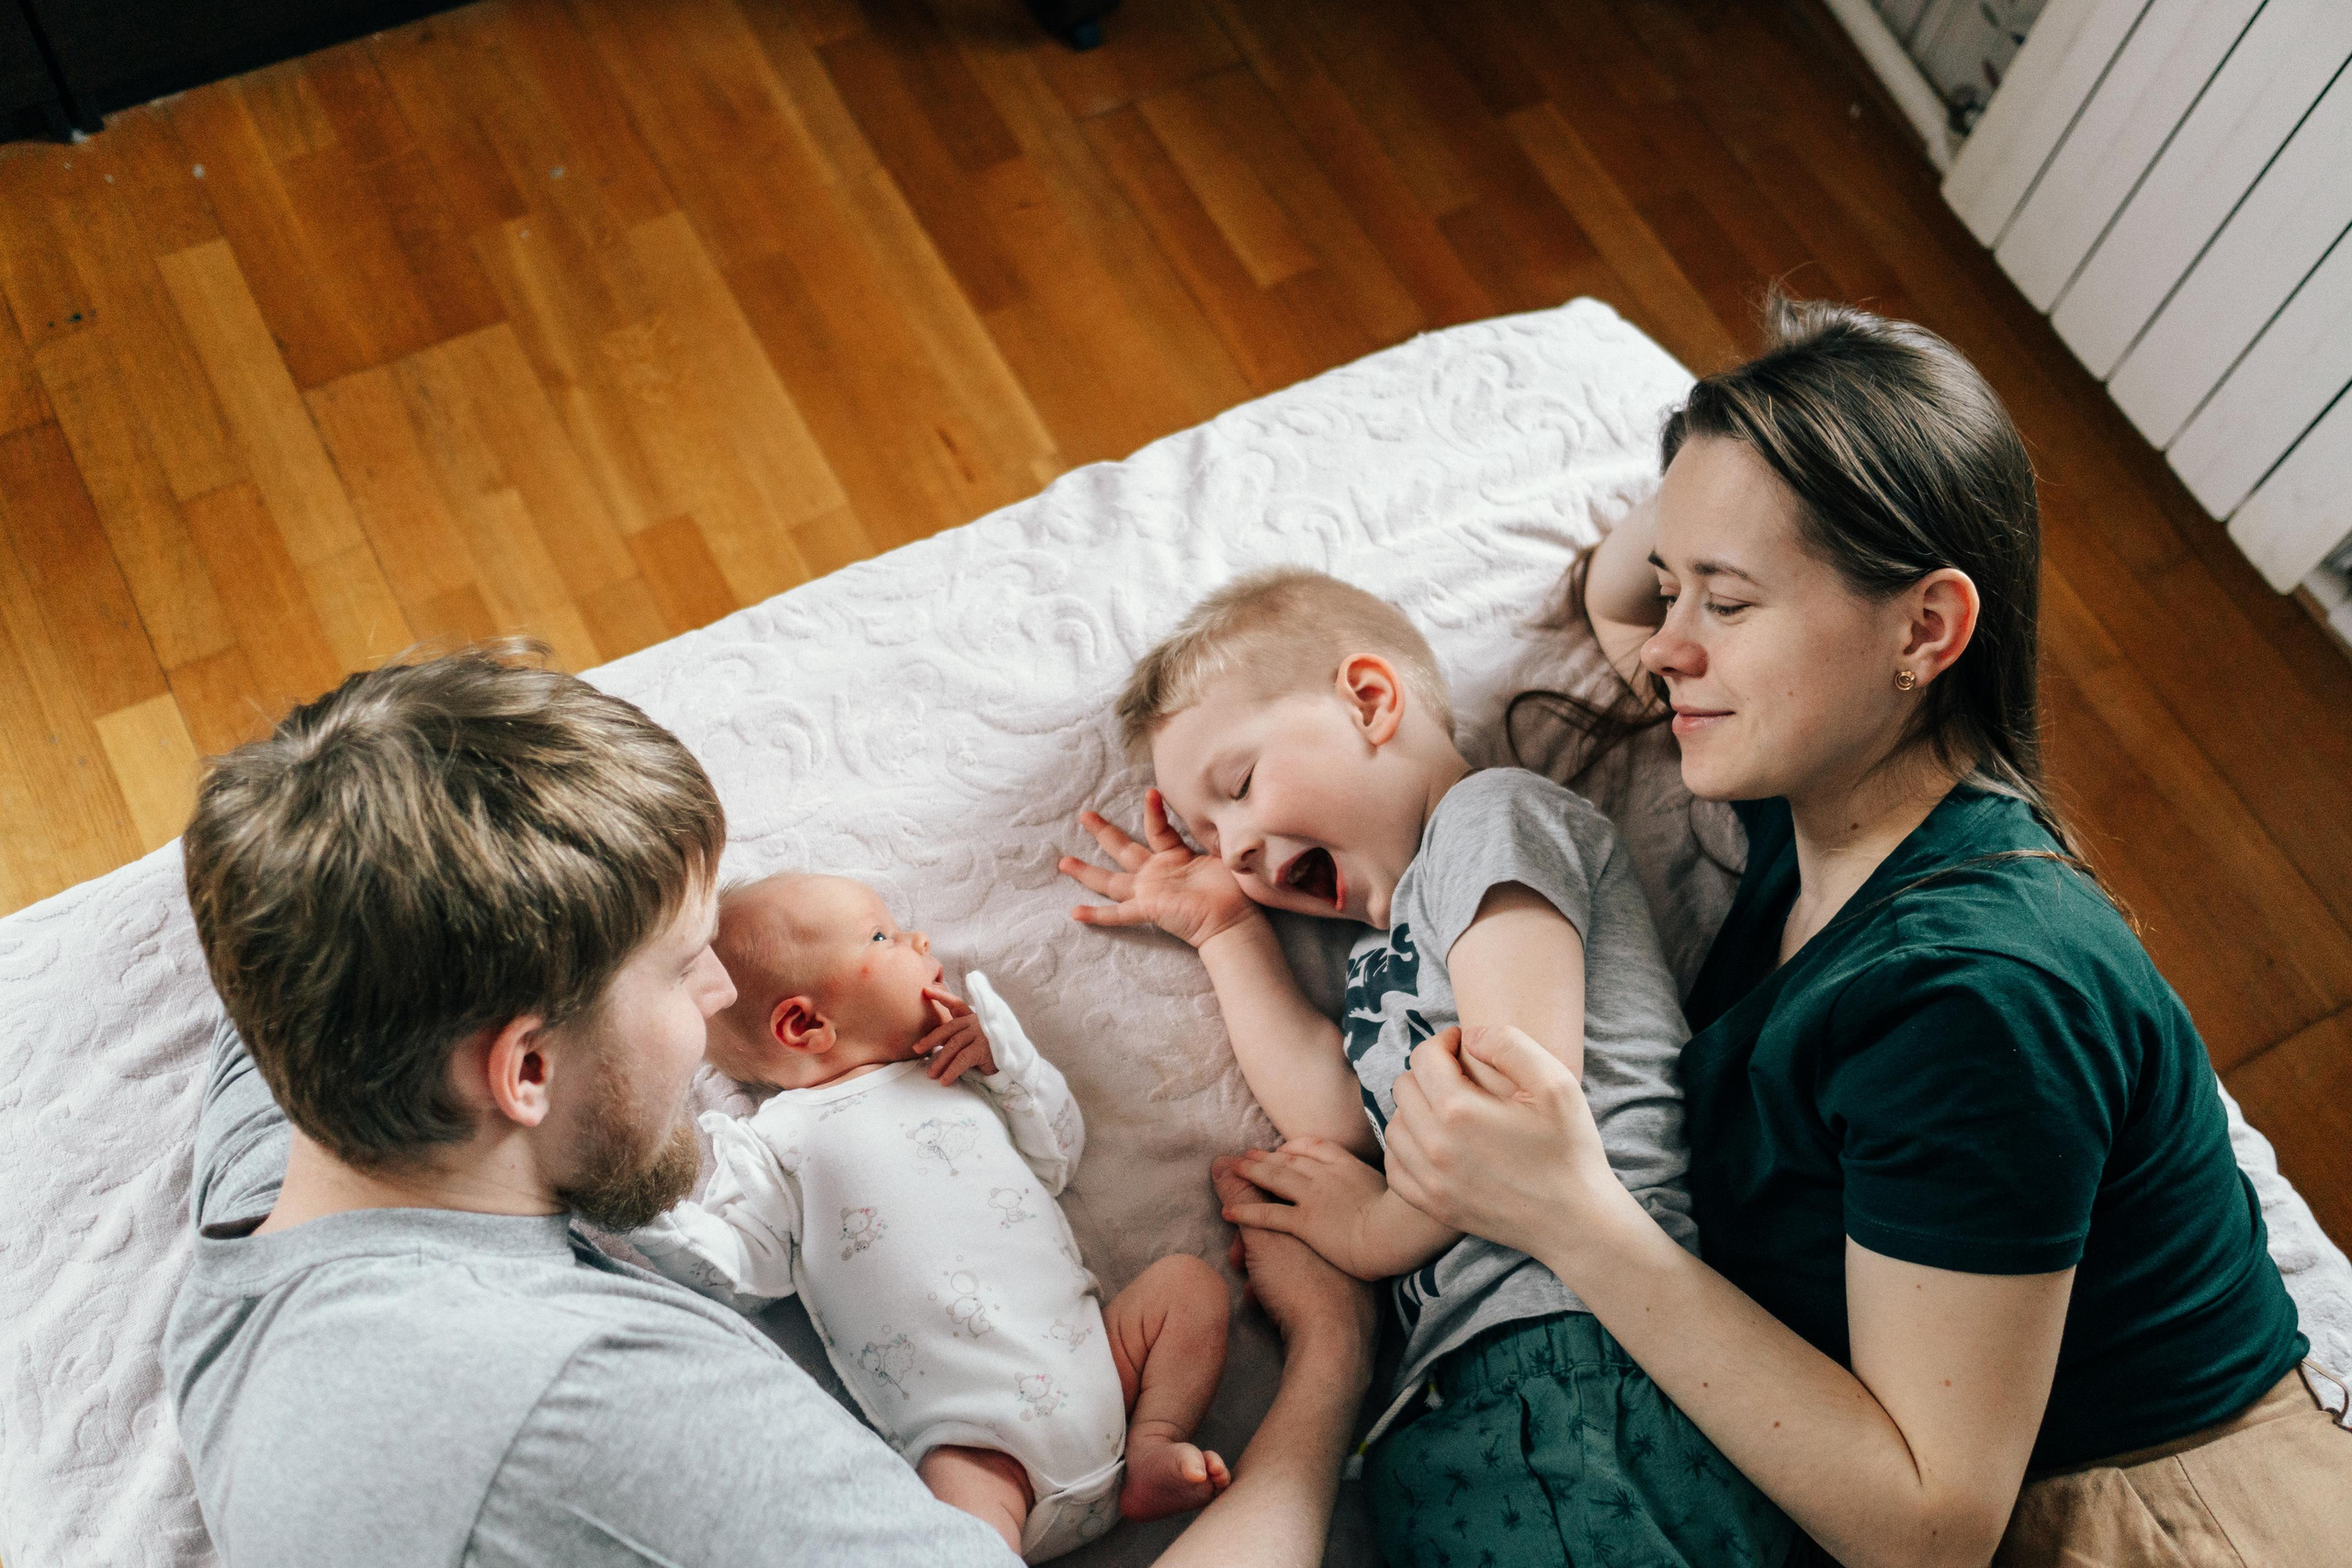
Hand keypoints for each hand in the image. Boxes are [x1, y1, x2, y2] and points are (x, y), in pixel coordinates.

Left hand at [917, 987, 995, 1083]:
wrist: (1016, 1066)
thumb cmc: (992, 1055)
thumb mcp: (974, 1042)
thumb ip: (958, 1039)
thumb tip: (931, 1046)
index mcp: (974, 1018)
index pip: (956, 1004)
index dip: (941, 996)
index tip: (925, 990)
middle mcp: (978, 1022)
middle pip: (949, 1028)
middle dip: (930, 1039)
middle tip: (916, 1049)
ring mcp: (982, 1034)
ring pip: (953, 1045)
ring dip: (939, 1061)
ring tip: (931, 1074)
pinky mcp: (985, 1048)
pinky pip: (962, 1059)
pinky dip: (951, 1071)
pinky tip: (945, 1080)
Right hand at [1059, 790, 1260, 949]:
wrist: (1234, 922)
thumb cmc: (1235, 892)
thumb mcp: (1225, 856)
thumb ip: (1218, 838)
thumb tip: (1231, 818)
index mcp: (1175, 858)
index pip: (1158, 829)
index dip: (1153, 812)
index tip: (1150, 792)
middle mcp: (1157, 874)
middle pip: (1123, 849)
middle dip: (1103, 832)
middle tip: (1084, 814)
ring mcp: (1150, 892)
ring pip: (1112, 880)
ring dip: (1087, 872)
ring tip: (1063, 862)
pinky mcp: (1149, 908)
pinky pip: (1119, 913)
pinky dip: (1098, 914)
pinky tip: (1075, 912)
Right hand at [1210, 1156, 1377, 1365]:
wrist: (1332, 1345)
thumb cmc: (1299, 1285)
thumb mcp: (1262, 1237)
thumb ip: (1242, 1197)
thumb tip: (1221, 1162)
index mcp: (1329, 1215)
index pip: (1286, 1194)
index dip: (1254, 1202)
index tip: (1233, 1218)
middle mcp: (1344, 1237)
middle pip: (1289, 1224)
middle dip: (1257, 1239)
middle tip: (1238, 1254)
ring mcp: (1347, 1270)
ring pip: (1294, 1255)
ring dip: (1265, 1265)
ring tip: (1248, 1279)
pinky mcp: (1346, 1300)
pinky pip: (1306, 1282)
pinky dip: (1282, 1285)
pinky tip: (1264, 1300)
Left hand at [1223, 1139, 1446, 1280]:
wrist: (1398, 1238)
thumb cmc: (1404, 1222)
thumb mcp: (1397, 1191)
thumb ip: (1382, 1183)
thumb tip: (1388, 1179)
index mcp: (1351, 1167)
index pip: (1317, 1148)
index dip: (1296, 1148)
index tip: (1283, 1148)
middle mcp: (1329, 1176)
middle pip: (1290, 1159)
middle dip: (1266, 1155)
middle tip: (1247, 1152)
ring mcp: (1315, 1197)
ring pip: (1275, 1179)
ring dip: (1251, 1172)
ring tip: (1233, 1168)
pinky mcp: (1306, 1222)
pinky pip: (1269, 1216)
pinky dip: (1246, 1213)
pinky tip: (1229, 1214)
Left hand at [1384, 1025, 1634, 1264]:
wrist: (1576, 1221)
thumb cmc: (1570, 1149)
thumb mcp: (1555, 1083)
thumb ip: (1509, 1044)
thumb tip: (1469, 1036)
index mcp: (1459, 1111)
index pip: (1424, 1057)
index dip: (1444, 1042)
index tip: (1463, 1046)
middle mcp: (1435, 1146)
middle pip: (1404, 1088)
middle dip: (1428, 1073)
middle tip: (1459, 1076)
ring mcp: (1430, 1181)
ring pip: (1395, 1126)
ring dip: (1415, 1110)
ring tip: (1447, 1109)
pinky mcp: (1433, 1206)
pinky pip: (1396, 1168)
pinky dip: (1407, 1150)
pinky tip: (1434, 1144)